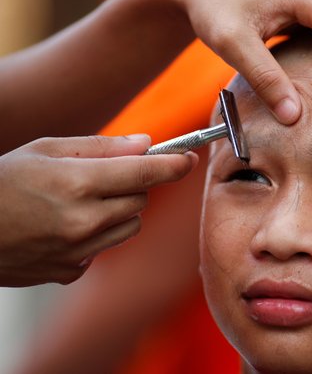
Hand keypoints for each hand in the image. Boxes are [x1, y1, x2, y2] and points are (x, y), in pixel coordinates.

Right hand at [0, 135, 195, 285]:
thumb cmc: (4, 180)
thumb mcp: (47, 149)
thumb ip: (101, 147)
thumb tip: (147, 145)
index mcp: (77, 183)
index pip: (144, 173)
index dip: (173, 165)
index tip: (189, 159)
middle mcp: (82, 220)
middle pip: (140, 200)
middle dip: (131, 185)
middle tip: (103, 178)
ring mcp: (78, 250)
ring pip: (130, 226)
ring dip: (119, 212)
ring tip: (81, 202)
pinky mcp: (71, 270)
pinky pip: (104, 248)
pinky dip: (96, 236)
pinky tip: (65, 227)